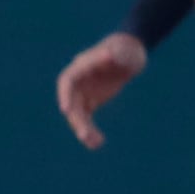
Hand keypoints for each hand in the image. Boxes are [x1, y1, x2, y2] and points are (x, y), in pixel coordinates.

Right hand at [56, 32, 148, 147]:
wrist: (130, 53)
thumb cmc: (126, 49)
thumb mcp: (124, 50)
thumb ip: (116, 53)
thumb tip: (109, 54)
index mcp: (82, 66)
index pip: (67, 81)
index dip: (64, 95)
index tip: (65, 110)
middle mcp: (79, 81)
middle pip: (72, 102)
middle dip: (77, 120)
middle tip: (85, 136)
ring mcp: (84, 92)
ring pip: (78, 114)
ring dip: (84, 130)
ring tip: (95, 144)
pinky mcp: (91, 101)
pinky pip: (86, 118)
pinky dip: (91, 131)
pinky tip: (98, 143)